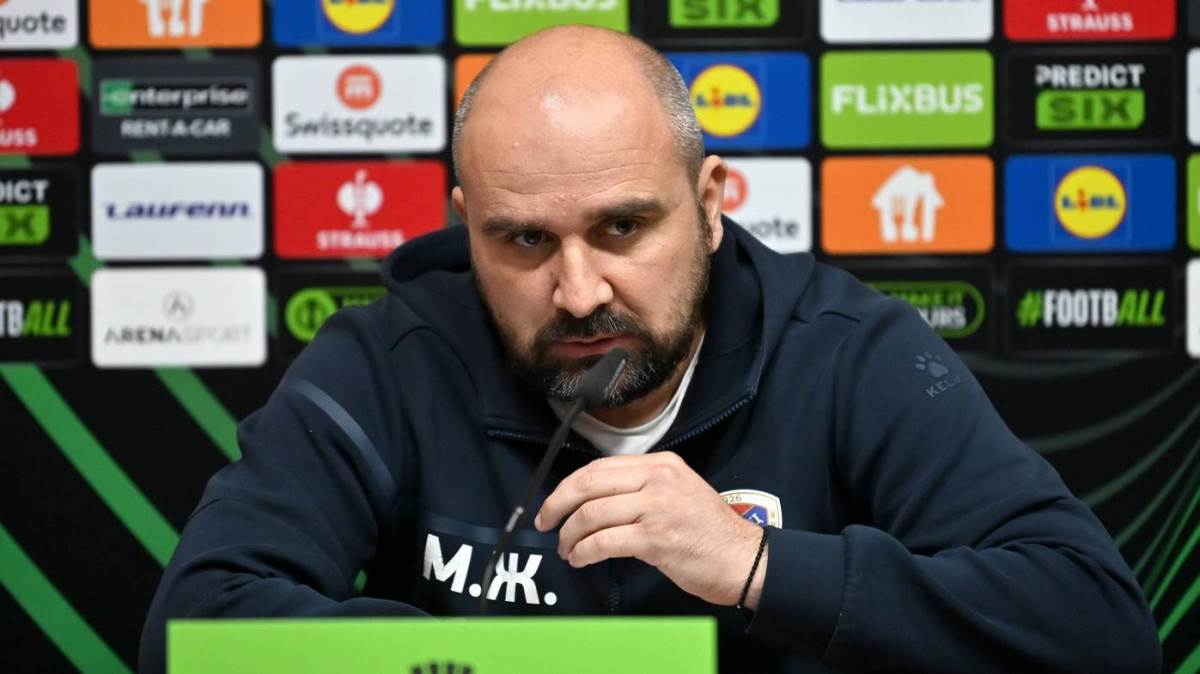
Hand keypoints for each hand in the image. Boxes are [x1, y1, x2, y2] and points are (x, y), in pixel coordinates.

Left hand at [534, 451, 767, 608]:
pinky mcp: (656, 537)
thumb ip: (643, 487)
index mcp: (661, 464)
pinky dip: (585, 551)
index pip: (600, 467)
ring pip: (592, 514)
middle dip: (558, 505)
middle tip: (546, 523)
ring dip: (571, 535)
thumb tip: (595, 500)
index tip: (553, 503)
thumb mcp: (679, 491)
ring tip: (567, 549)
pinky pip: (604, 541)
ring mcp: (657, 507)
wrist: (744, 558)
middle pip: (589, 484)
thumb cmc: (710, 532)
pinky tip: (581, 559)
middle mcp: (657, 479)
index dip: (568, 486)